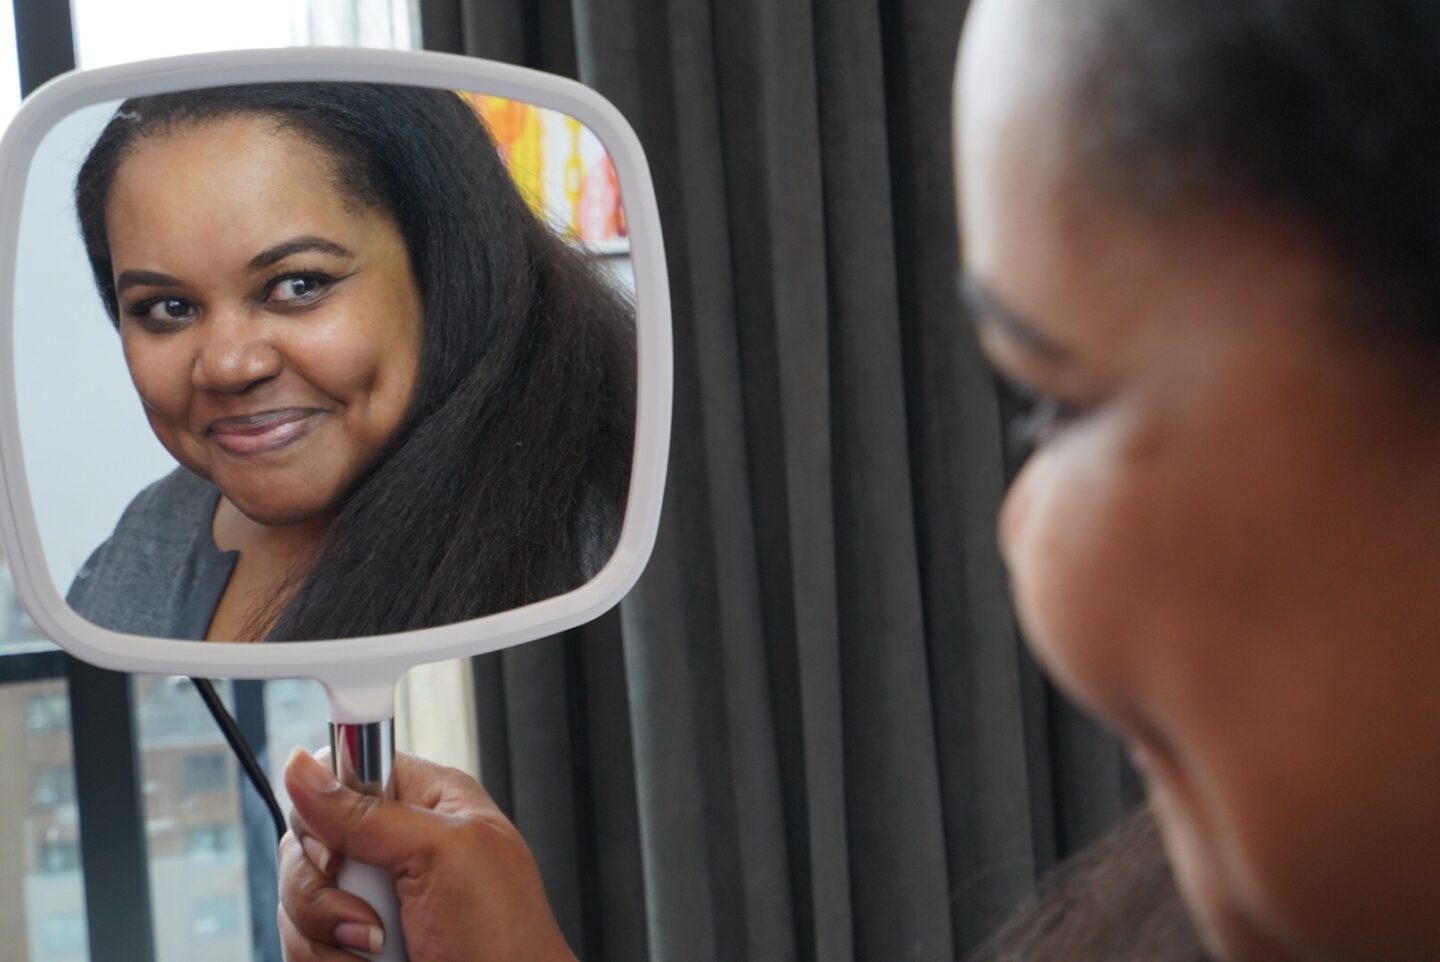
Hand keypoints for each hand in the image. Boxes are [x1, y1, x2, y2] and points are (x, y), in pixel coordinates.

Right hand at [277, 747, 575, 961]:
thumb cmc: (505, 937)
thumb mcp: (442, 854)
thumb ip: (368, 813)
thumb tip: (301, 766)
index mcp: (425, 801)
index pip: (341, 769)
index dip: (323, 805)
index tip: (334, 845)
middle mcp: (392, 844)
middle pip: (305, 840)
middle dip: (321, 888)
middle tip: (368, 915)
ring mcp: (368, 897)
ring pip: (296, 898)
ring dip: (326, 934)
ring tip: (381, 948)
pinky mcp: (350, 943)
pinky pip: (302, 944)